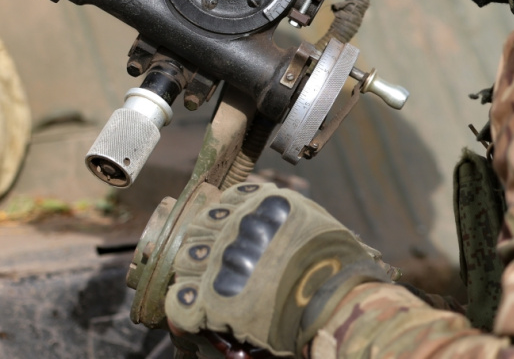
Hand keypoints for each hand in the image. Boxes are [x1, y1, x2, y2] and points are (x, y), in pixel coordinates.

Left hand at [164, 182, 390, 356]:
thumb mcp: (313, 219)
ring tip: (209, 288)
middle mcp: (232, 226)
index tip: (231, 233)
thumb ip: (286, 218)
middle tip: (220, 265)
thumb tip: (280, 227)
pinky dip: (183, 309)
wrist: (333, 296)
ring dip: (194, 274)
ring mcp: (218, 262)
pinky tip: (195, 311)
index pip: (223, 203)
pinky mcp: (212, 300)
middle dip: (206, 245)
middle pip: (199, 230)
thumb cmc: (334, 260)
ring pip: (185, 262)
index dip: (224, 220)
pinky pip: (179, 304)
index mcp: (257, 203)